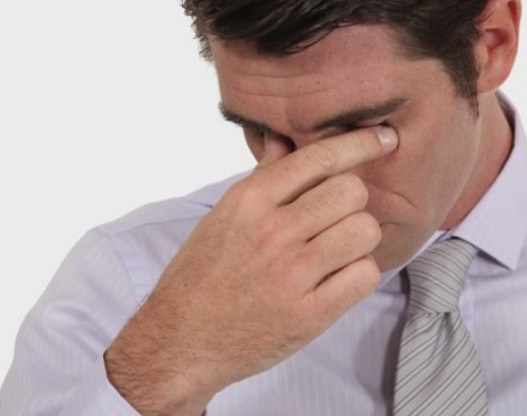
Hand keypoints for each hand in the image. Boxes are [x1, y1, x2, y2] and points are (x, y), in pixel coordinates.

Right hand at [104, 126, 398, 415]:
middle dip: (352, 201)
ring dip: (358, 238)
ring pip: (365, 231)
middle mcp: (272, 232)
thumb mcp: (222, 217)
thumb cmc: (202, 274)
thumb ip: (261, 179)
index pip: (319, 157)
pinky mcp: (309, 315)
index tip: (385, 138)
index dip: (361, 143)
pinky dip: (359, 273)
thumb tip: (285, 142)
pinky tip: (338, 277)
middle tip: (336, 217)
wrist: (181, 338)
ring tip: (337, 249)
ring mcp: (292, 275)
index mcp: (249, 201)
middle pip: (352, 192)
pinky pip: (365, 276)